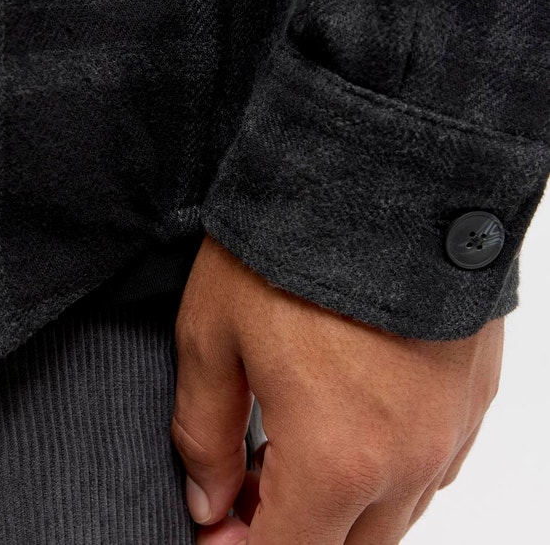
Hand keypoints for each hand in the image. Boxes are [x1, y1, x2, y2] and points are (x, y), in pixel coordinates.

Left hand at [170, 232, 503, 543]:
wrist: (382, 167)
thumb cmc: (292, 242)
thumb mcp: (214, 333)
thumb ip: (203, 434)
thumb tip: (209, 504)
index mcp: (336, 458)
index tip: (215, 532)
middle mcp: (407, 460)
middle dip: (291, 535)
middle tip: (247, 489)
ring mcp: (450, 429)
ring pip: (395, 514)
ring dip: (342, 505)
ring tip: (293, 446)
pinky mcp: (473, 393)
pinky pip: (431, 465)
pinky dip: (387, 468)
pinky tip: (350, 418)